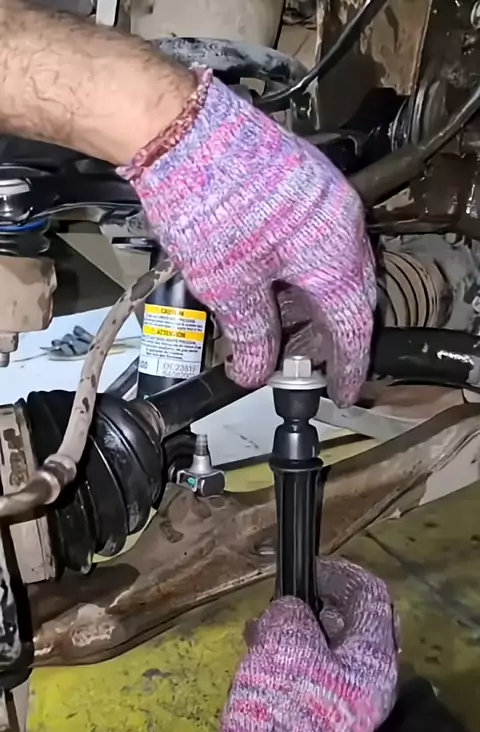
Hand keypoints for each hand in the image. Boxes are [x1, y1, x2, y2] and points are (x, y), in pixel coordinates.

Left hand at [121, 70, 375, 406]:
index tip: (343, 393)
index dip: (347, 366)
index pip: (351, 324)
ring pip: (332, 264)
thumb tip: (255, 372)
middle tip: (307, 366)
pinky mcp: (303, 178)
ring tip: (282, 330)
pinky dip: (303, 271)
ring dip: (312, 303)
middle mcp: (342, 221)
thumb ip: (252, 335)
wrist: (178, 127)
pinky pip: (318, 237)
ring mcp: (325, 194)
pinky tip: (273, 285)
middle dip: (329, 335)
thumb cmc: (209, 204)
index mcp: (336, 252)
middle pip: (348, 293)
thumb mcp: (228, 286)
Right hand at [204, 558, 398, 731]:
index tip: (311, 567)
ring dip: (297, 627)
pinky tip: (260, 648)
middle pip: (353, 622)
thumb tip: (291, 607)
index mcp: (375, 656)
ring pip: (329, 646)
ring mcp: (348, 700)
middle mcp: (371, 678)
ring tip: (262, 623)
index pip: (372, 597)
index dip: (342, 573)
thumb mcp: (286, 639)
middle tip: (287, 596)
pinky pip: (313, 670)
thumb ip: (292, 610)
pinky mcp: (324, 715)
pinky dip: (290, 653)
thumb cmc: (285, 700)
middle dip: (318, 603)